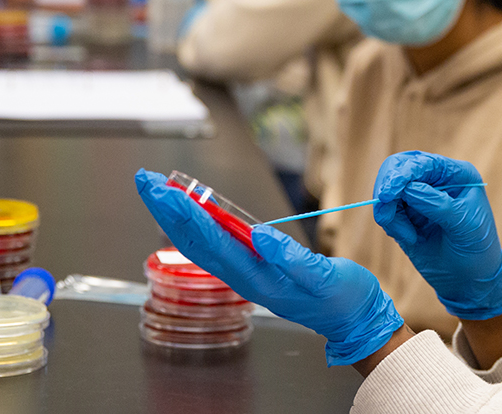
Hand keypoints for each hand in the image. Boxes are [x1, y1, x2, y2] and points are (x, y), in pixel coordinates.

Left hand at [135, 169, 404, 365]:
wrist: (355, 321)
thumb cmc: (344, 299)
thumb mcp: (326, 278)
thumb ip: (292, 259)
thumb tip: (260, 235)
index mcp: (257, 278)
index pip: (210, 242)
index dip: (184, 214)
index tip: (163, 191)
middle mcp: (244, 277)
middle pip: (195, 241)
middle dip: (168, 209)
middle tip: (146, 180)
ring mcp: (246, 274)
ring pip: (201, 243)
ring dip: (177, 215)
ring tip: (159, 189)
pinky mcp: (254, 268)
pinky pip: (216, 244)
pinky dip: (199, 223)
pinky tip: (191, 209)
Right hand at [372, 151, 501, 319]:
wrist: (471, 281)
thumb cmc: (477, 249)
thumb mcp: (464, 225)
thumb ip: (437, 204)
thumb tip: (407, 188)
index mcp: (455, 174)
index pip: (421, 162)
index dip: (401, 173)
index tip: (388, 193)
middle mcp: (434, 180)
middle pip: (397, 167)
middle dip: (387, 188)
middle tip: (384, 214)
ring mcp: (417, 196)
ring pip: (387, 190)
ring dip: (389, 212)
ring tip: (406, 236)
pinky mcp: (405, 215)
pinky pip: (386, 210)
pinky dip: (391, 223)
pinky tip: (410, 238)